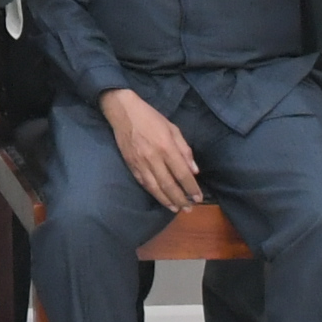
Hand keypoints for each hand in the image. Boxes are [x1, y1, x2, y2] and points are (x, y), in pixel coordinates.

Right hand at [102, 86, 204, 211]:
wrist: (123, 112)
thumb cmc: (151, 118)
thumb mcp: (173, 128)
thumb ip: (185, 149)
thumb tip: (194, 170)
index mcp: (166, 147)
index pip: (182, 173)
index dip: (191, 188)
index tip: (198, 198)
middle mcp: (153, 158)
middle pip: (169, 185)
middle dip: (180, 199)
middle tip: (189, 209)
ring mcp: (140, 163)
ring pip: (155, 188)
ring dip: (167, 201)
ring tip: (177, 209)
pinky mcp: (131, 165)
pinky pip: (144, 183)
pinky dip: (154, 193)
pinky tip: (161, 199)